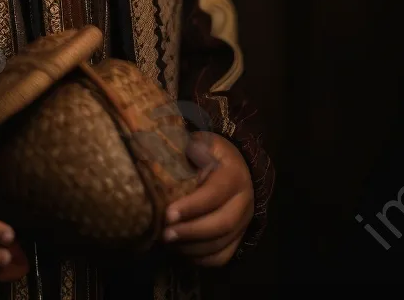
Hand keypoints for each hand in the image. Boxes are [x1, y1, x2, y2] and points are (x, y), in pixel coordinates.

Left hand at [162, 131, 252, 266]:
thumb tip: (159, 153)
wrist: (236, 165)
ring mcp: (244, 222)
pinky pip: (223, 256)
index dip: (192, 206)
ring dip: (193, 248)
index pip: (215, 194)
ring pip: (222, 244)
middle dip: (191, 232)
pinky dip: (202, 260)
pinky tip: (182, 253)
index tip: (168, 214)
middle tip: (165, 235)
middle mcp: (244, 202)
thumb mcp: (202, 143)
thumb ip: (188, 150)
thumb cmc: (210, 153)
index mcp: (234, 175)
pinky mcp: (239, 237)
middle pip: (221, 224)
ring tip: (168, 244)